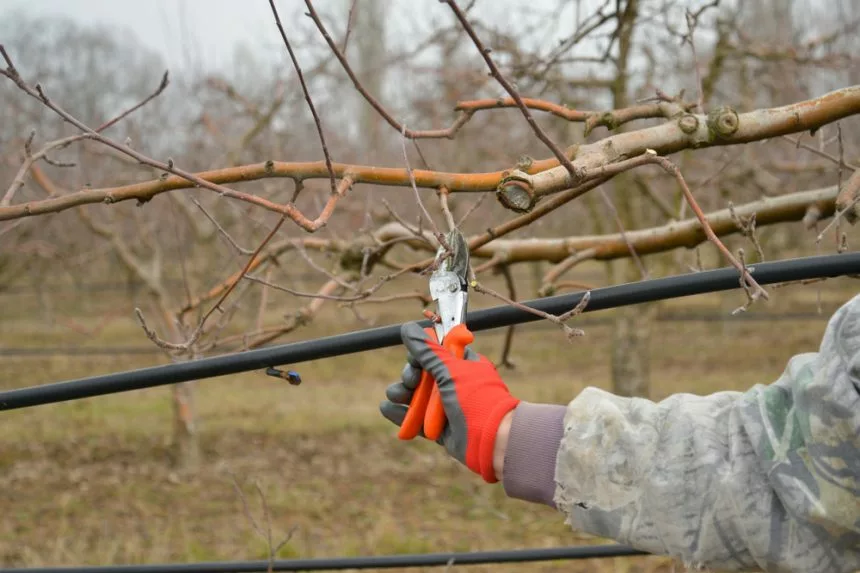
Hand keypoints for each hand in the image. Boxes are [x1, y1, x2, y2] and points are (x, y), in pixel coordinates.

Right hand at [379, 322, 519, 482]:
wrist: (491, 439)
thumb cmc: (475, 398)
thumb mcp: (450, 370)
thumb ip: (427, 351)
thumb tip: (408, 327)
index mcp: (463, 364)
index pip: (436, 352)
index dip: (421, 355)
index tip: (414, 359)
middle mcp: (455, 384)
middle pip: (422, 374)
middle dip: (410, 376)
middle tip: (411, 381)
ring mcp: (446, 407)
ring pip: (416, 396)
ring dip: (402, 393)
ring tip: (395, 396)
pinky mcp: (438, 428)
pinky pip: (415, 418)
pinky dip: (401, 414)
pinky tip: (386, 408)